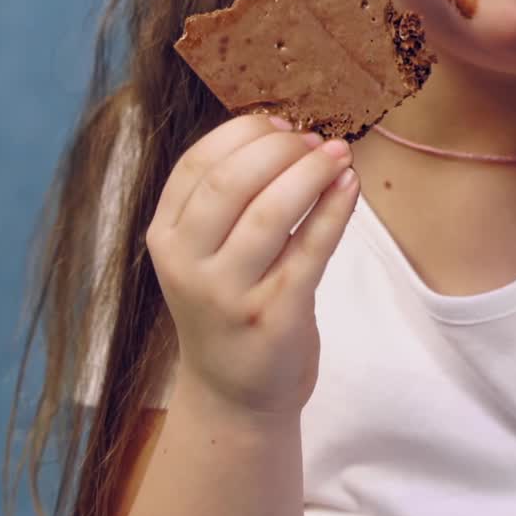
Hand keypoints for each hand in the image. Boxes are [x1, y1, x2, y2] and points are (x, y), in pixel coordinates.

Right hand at [145, 113, 359, 420]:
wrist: (235, 393)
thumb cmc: (228, 305)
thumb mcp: (204, 252)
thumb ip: (228, 197)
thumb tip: (285, 130)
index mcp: (166, 237)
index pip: (198, 163)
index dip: (244, 132)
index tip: (280, 122)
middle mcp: (188, 265)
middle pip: (232, 182)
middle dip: (280, 148)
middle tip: (314, 139)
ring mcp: (230, 293)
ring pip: (271, 212)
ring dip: (311, 172)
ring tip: (339, 154)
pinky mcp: (276, 314)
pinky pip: (312, 248)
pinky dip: (334, 208)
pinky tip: (350, 184)